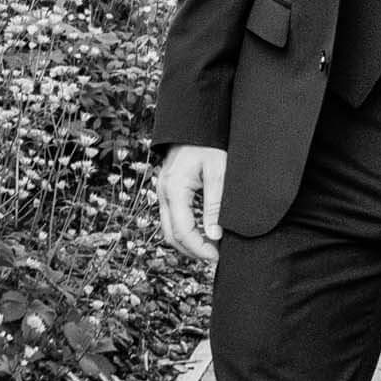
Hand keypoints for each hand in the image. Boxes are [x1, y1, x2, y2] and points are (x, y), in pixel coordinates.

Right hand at [156, 145, 226, 267]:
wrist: (195, 123)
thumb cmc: (209, 143)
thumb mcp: (217, 172)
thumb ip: (215, 205)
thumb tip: (214, 235)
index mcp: (174, 189)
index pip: (183, 231)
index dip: (200, 248)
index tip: (217, 256)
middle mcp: (163, 192)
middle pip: (171, 235)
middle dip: (192, 250)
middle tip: (214, 257)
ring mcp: (163, 191)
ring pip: (169, 228)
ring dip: (187, 242)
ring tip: (210, 247)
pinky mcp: (167, 189)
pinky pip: (172, 217)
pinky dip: (185, 229)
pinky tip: (202, 231)